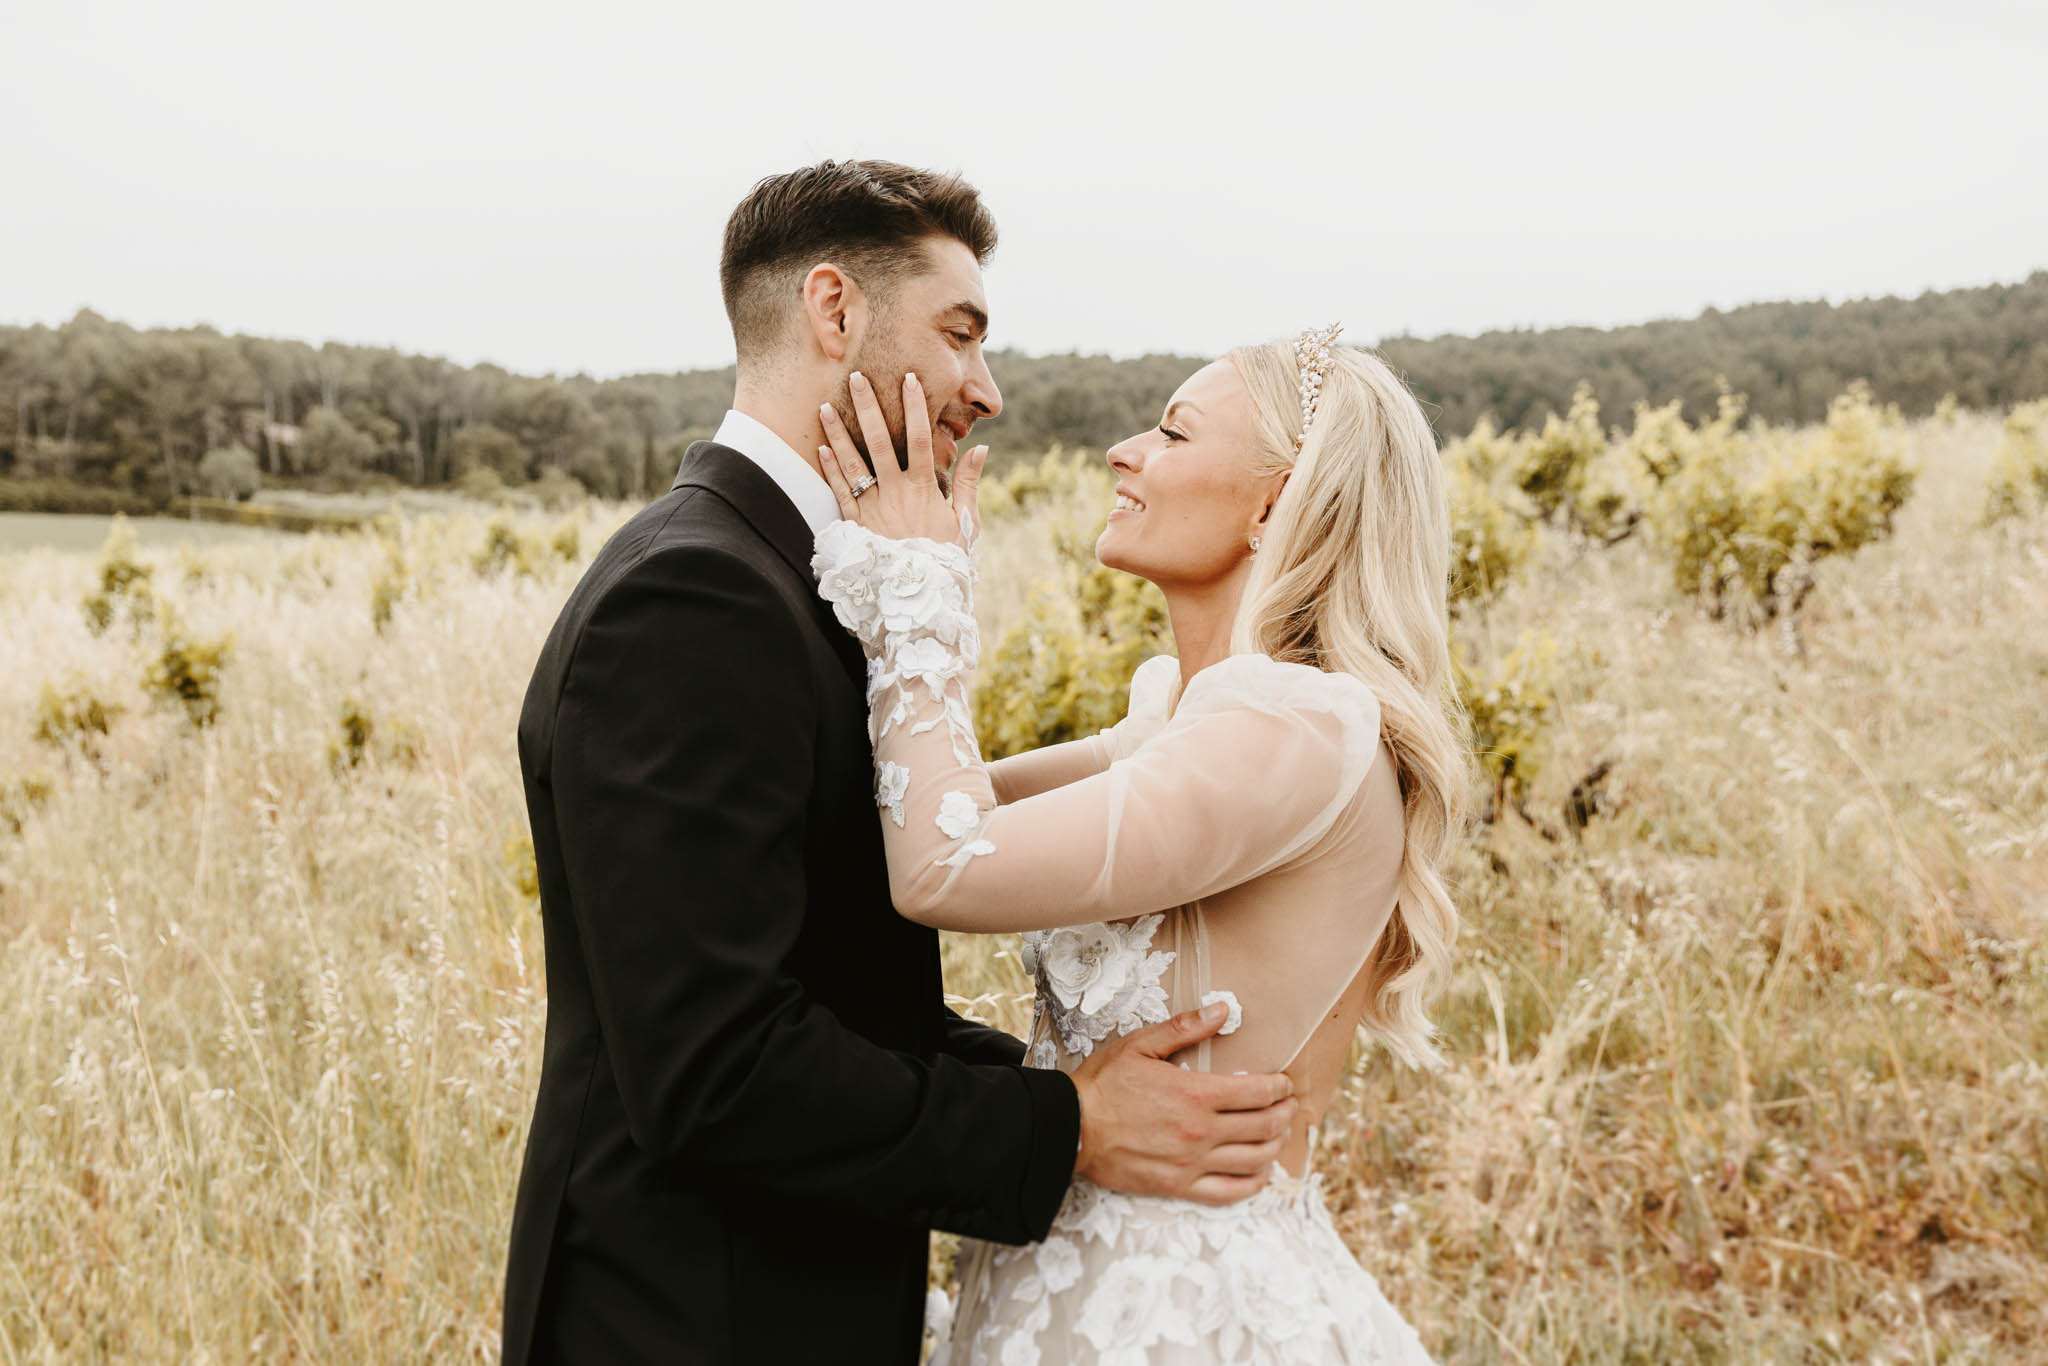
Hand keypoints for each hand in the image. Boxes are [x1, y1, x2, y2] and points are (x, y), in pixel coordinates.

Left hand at [816, 370, 988, 549]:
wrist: (919, 598)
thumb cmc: (947, 559)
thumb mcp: (966, 522)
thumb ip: (971, 484)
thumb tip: (981, 449)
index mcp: (924, 489)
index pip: (919, 438)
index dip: (914, 407)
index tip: (908, 379)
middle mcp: (895, 493)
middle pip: (878, 441)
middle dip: (867, 407)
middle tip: (855, 377)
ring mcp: (872, 509)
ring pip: (852, 463)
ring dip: (837, 433)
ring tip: (825, 406)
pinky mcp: (856, 526)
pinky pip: (840, 492)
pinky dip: (830, 469)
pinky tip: (821, 447)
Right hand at [1069, 1000, 1298, 1206]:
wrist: (1070, 1129)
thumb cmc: (1103, 1085)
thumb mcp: (1140, 1045)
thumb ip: (1185, 1028)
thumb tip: (1224, 1010)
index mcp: (1195, 1094)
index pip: (1257, 1092)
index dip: (1279, 1087)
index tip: (1284, 1083)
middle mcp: (1201, 1131)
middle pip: (1264, 1126)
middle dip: (1284, 1113)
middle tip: (1289, 1105)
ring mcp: (1192, 1162)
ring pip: (1254, 1159)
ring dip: (1275, 1146)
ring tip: (1278, 1134)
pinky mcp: (1179, 1186)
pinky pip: (1230, 1192)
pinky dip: (1253, 1183)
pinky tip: (1260, 1172)